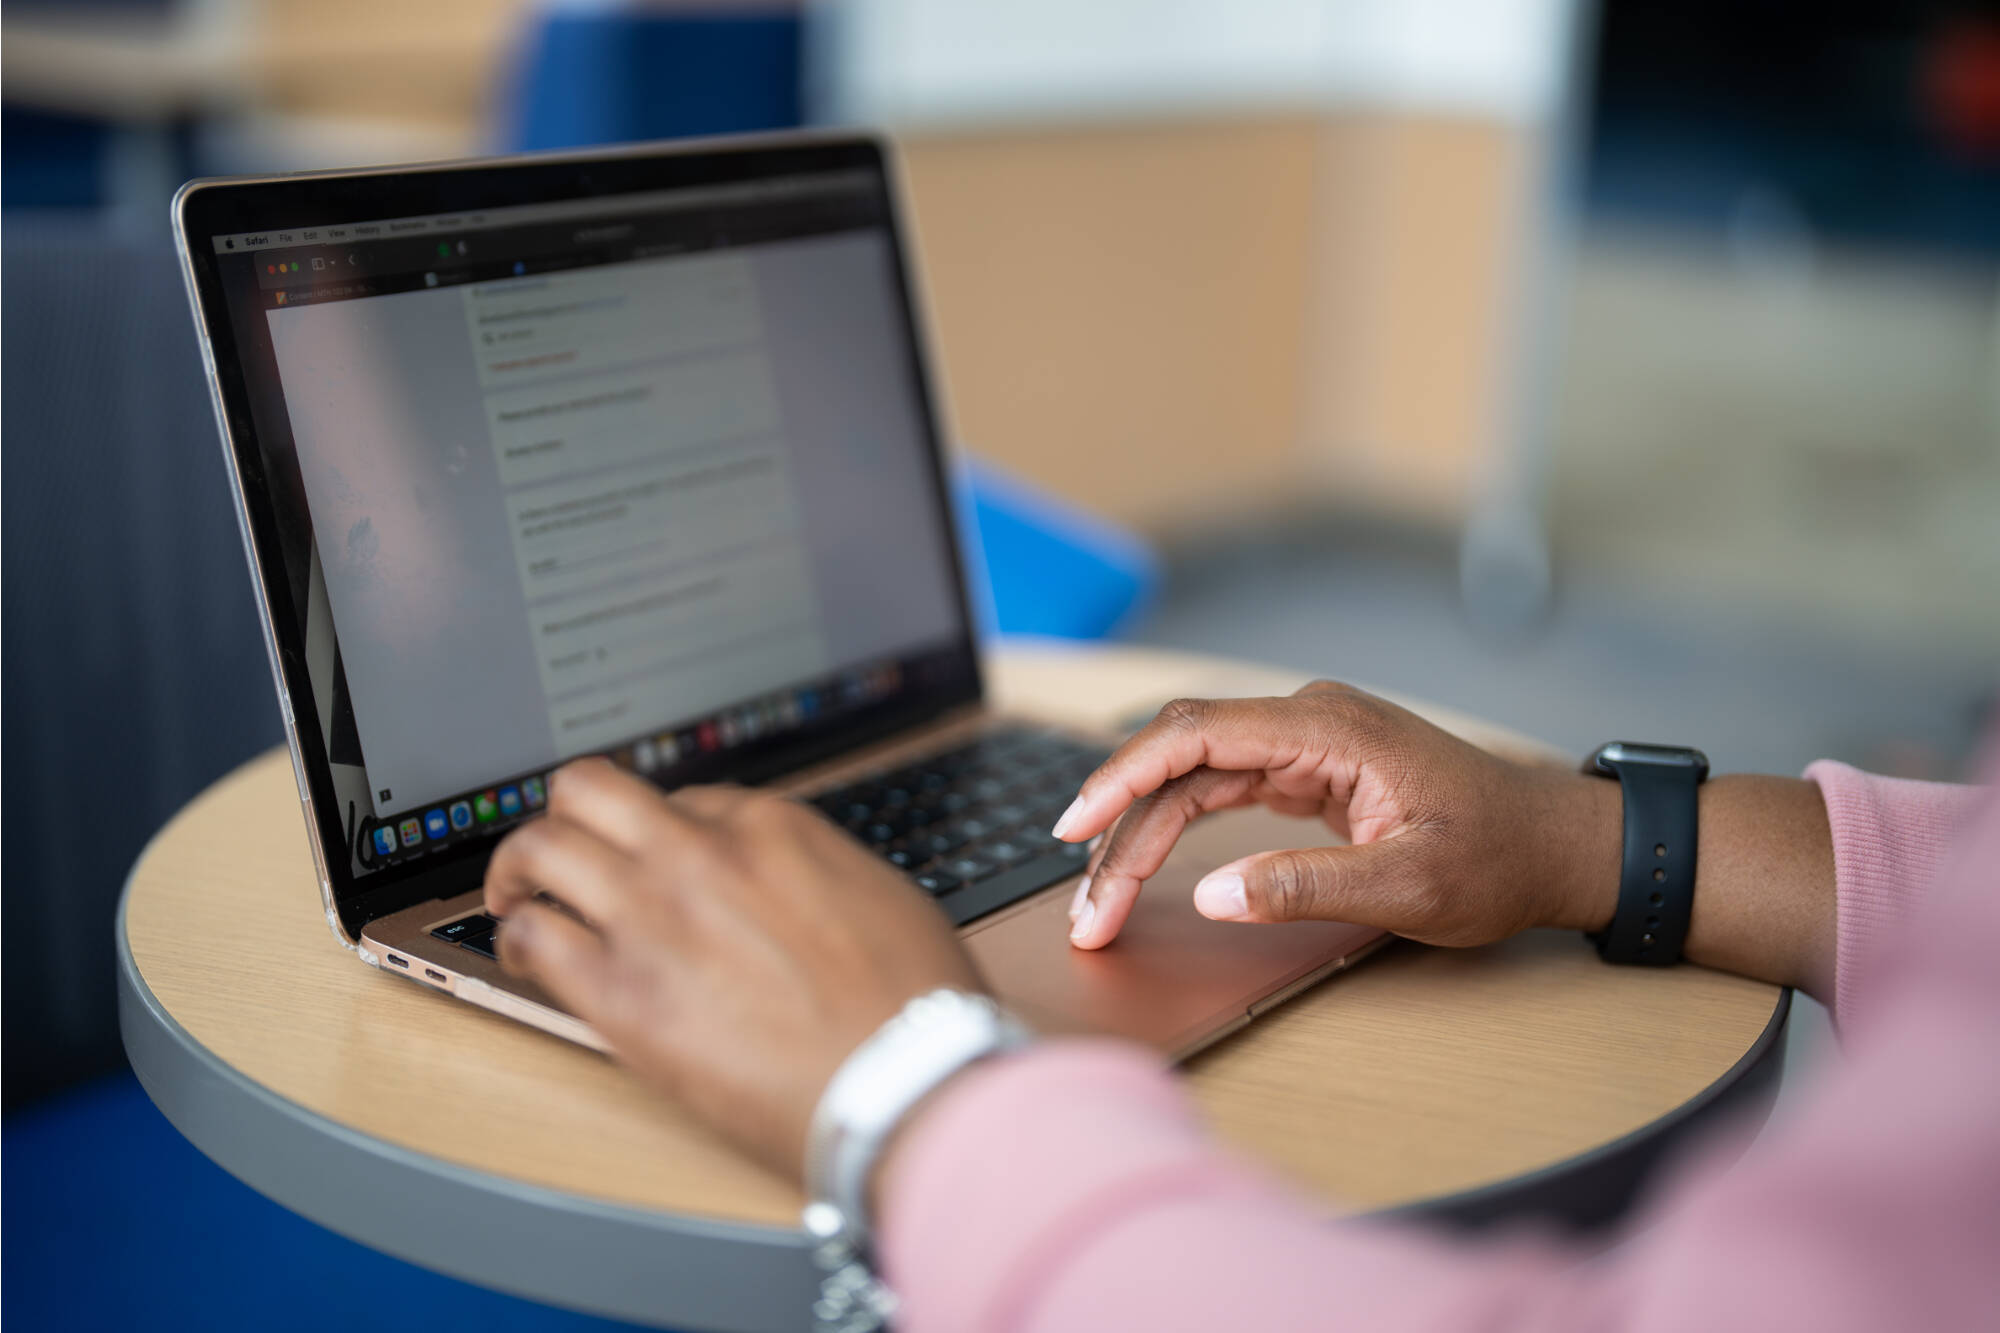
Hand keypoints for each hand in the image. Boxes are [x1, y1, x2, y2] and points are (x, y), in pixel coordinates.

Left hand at [482, 759, 982, 1181]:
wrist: (902, 1079)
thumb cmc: (913, 1003)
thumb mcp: (878, 893)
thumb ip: (814, 869)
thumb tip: (787, 880)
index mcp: (770, 825)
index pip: (681, 799)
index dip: (660, 832)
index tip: (653, 861)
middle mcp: (699, 853)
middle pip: (589, 790)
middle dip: (565, 815)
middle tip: (558, 850)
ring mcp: (652, 915)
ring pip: (540, 847)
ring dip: (520, 870)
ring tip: (519, 898)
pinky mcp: (619, 991)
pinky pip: (532, 937)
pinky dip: (517, 941)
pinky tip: (528, 959)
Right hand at [1054, 681, 1619, 949]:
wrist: (1553, 845)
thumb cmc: (1498, 857)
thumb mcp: (1409, 887)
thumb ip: (1306, 886)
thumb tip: (1210, 894)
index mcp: (1330, 729)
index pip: (1198, 734)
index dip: (1123, 775)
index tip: (1075, 825)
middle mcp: (1308, 721)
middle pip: (1180, 757)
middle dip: (1121, 826)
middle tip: (1089, 908)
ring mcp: (1304, 743)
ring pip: (1190, 775)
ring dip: (1140, 834)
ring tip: (1102, 902)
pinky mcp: (1304, 771)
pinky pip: (1218, 788)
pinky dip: (1173, 827)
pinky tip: (1141, 863)